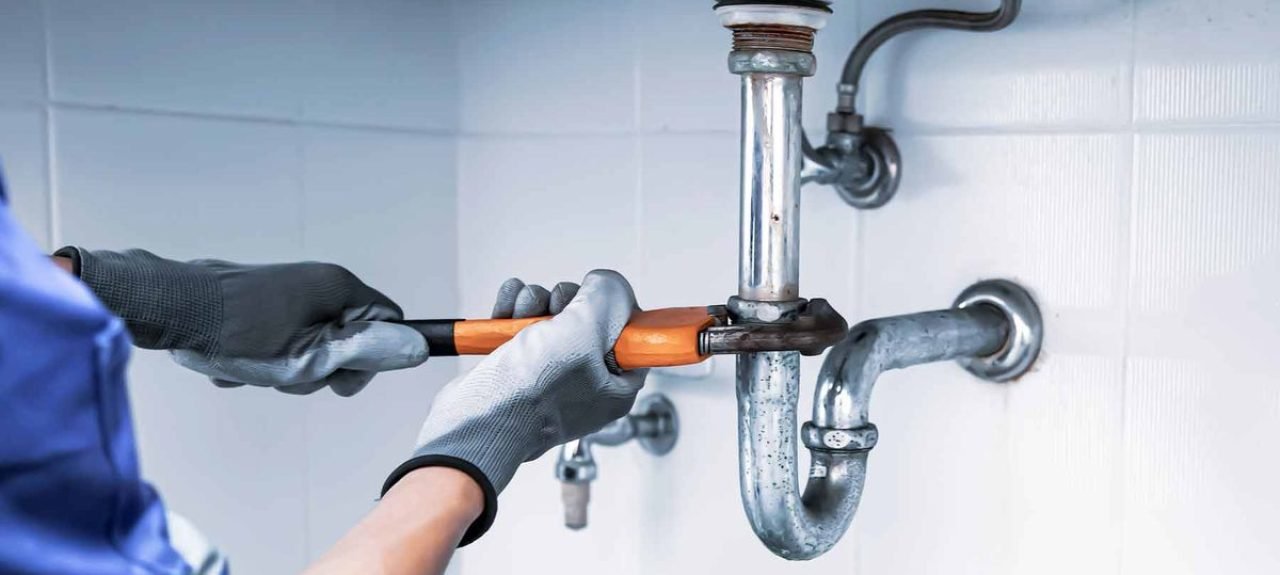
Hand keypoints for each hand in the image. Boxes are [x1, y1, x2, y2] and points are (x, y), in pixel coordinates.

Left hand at [58, 248, 427, 395]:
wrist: (172, 308)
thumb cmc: (240, 333)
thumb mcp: (311, 356)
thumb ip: (366, 353)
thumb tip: (417, 347)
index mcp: (338, 287)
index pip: (388, 322)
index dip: (372, 359)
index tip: (340, 381)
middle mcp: (317, 281)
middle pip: (348, 337)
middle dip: (321, 368)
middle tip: (288, 375)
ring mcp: (287, 289)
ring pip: (310, 342)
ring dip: (287, 367)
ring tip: (255, 368)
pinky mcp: (259, 299)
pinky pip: (279, 337)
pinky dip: (262, 355)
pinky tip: (236, 361)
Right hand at [383, 270, 646, 545]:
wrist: (476, 421)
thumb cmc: (532, 395)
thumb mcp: (585, 334)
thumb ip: (607, 298)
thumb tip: (606, 282)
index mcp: (616, 385)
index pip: (631, 334)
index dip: (613, 309)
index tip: (594, 301)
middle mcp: (587, 380)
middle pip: (588, 317)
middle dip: (564, 302)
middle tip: (554, 313)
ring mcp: (550, 373)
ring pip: (551, 315)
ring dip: (533, 304)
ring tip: (520, 317)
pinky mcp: (519, 366)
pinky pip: (522, 323)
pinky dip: (511, 310)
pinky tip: (503, 313)